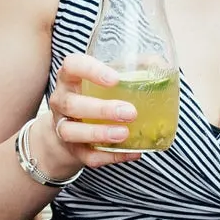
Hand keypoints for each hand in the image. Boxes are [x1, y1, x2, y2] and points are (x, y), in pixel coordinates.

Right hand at [37, 54, 145, 172]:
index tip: (115, 79)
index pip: (72, 65)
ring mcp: (63, 127)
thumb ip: (132, 69)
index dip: (90, 70)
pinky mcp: (73, 150)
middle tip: (130, 112)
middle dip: (101, 109)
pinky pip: (87, 156)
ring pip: (71, 132)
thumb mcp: (108, 79)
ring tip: (124, 134)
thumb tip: (158, 63)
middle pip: (72, 104)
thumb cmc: (96, 96)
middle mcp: (62, 101)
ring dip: (99, 133)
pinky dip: (110, 156)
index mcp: (71, 78)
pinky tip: (132, 152)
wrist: (74, 130)